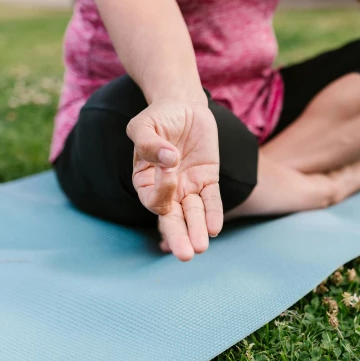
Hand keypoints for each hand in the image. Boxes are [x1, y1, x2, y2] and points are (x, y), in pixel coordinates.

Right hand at [126, 100, 222, 260]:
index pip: (153, 198)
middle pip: (171, 218)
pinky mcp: (208, 178)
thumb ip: (148, 142)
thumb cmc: (158, 117)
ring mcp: (188, 185)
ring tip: (201, 248)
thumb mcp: (144, 125)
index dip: (162, 190)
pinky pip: (211, 200)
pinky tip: (215, 229)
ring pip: (193, 213)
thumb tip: (167, 159)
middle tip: (185, 255)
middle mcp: (167, 189)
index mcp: (144, 180)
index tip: (169, 166)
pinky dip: (214, 213)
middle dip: (179, 236)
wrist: (183, 105)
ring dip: (197, 230)